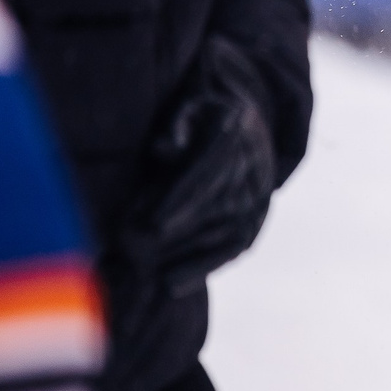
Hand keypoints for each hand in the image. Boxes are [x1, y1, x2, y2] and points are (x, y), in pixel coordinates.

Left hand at [132, 36, 280, 294]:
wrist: (253, 128)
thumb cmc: (204, 116)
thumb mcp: (194, 104)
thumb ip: (179, 121)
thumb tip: (168, 148)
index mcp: (236, 133)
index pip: (211, 171)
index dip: (182, 199)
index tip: (153, 223)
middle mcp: (254, 168)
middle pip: (214, 207)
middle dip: (175, 230)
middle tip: (132, 248)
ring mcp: (259, 197)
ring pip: (222, 232)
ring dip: (183, 252)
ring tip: (141, 268)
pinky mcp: (256, 221)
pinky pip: (233, 249)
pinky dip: (202, 268)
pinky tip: (170, 285)